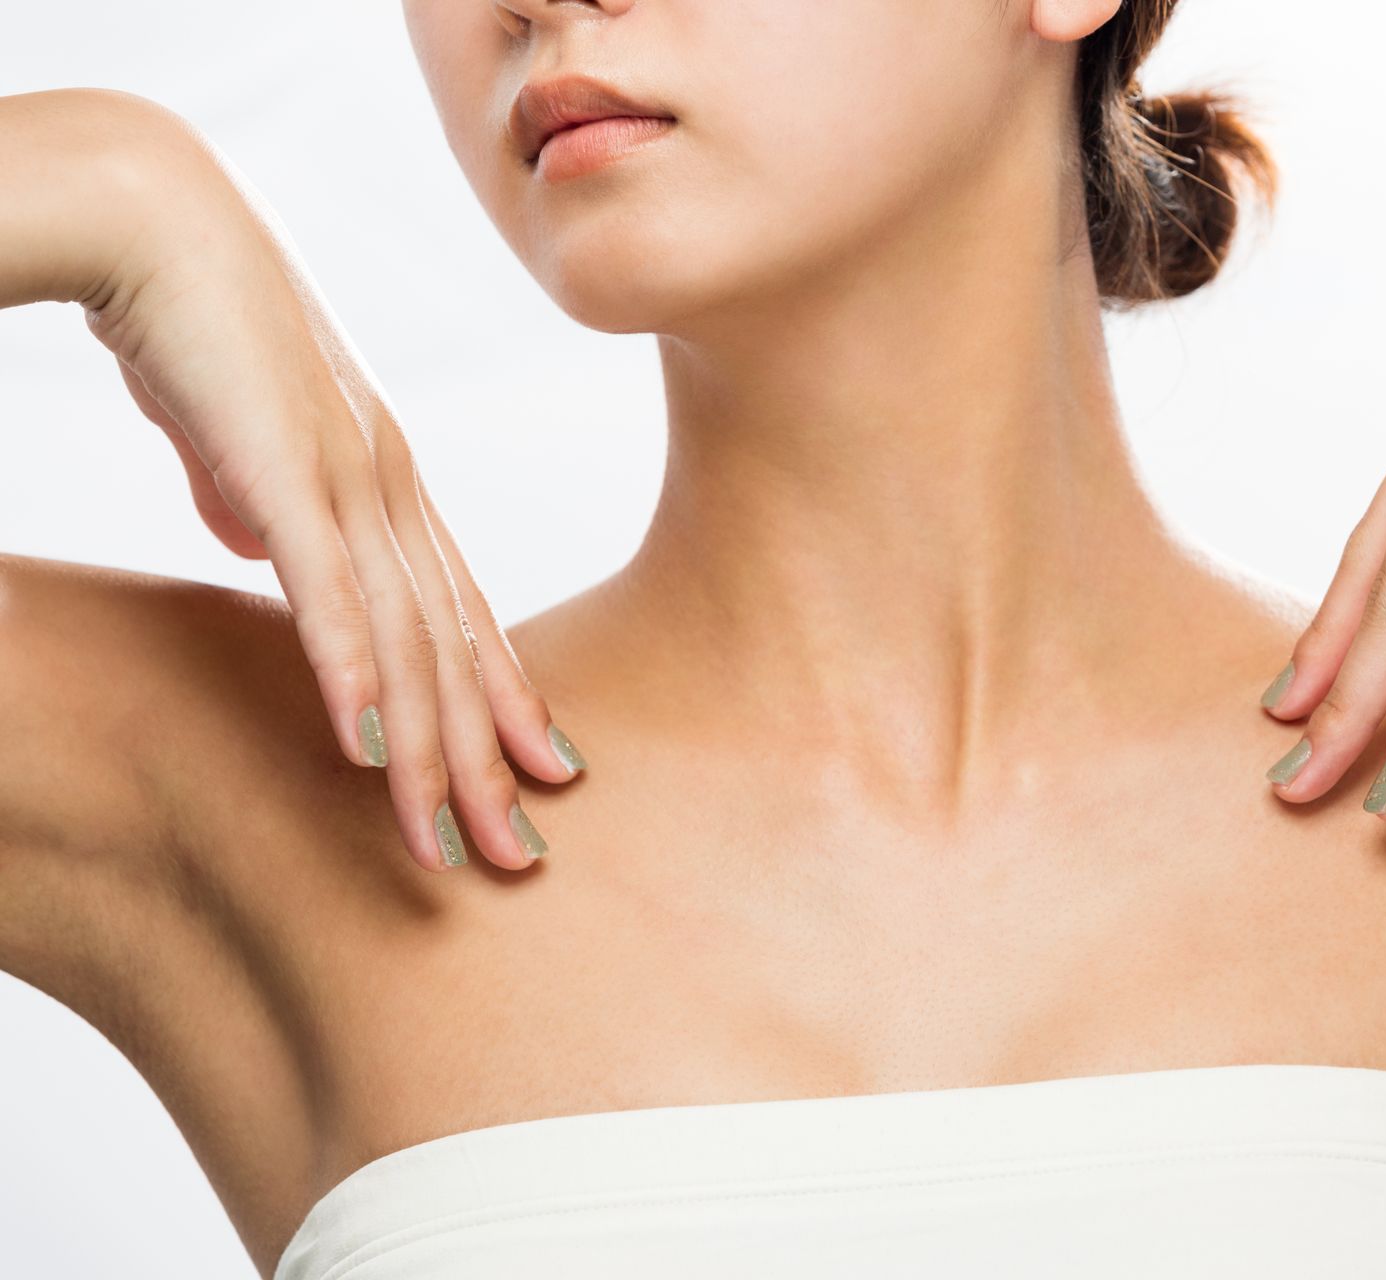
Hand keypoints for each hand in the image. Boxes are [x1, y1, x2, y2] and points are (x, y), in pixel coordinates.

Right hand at [64, 92, 582, 870]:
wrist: (156, 218)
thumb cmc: (197, 325)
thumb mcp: (239, 439)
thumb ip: (260, 497)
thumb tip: (258, 544)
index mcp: (386, 483)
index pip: (461, 615)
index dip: (504, 702)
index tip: (541, 779)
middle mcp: (392, 490)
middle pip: (456, 649)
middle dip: (490, 762)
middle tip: (524, 860)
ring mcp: (350, 480)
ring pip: (408, 642)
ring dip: (431, 752)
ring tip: (453, 844)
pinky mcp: (288, 469)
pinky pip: (331, 593)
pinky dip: (354, 676)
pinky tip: (374, 754)